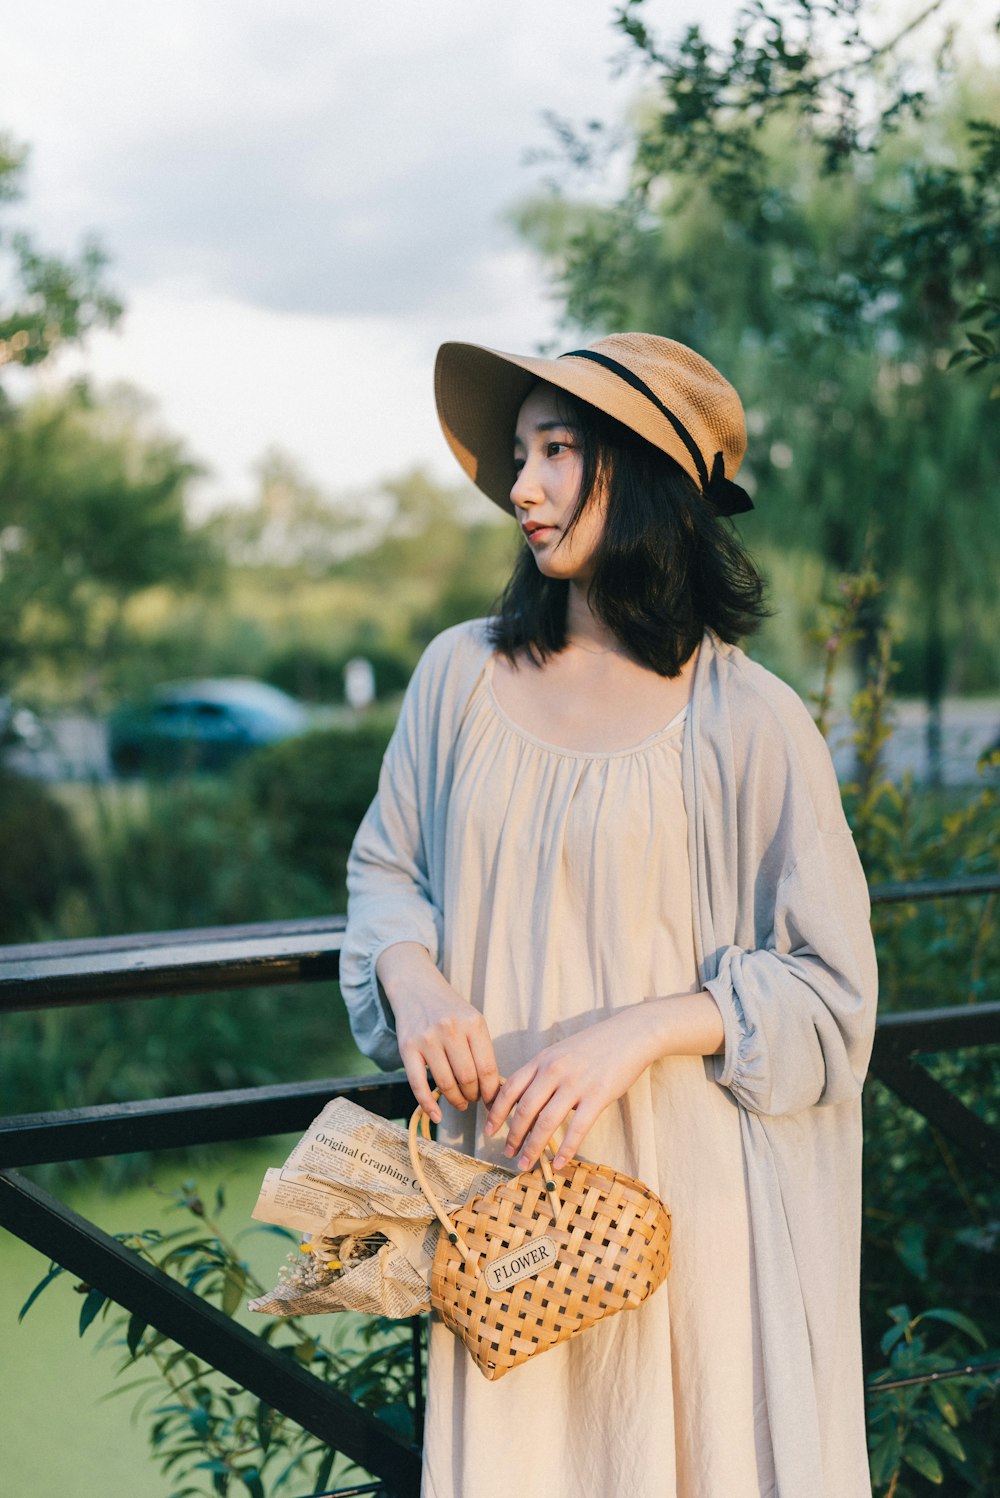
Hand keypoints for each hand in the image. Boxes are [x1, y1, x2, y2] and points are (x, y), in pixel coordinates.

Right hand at [376, 942, 499, 1122]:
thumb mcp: (472, 1021)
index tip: (492, 1101)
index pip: (488, 1068)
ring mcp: (427, 1038)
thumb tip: (494, 1091)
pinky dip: (428, 1105)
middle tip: (473, 1100)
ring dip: (456, 1100)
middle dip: (473, 1096)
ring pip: (446, 1083)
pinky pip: (418, 1084)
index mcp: (473, 1023)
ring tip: (460, 1102)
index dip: (491, 1092)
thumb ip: (482, 1051)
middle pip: (468, 1078)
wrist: (416, 987)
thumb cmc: (450, 1010)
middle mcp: (450, 1029)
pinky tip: (436, 1115)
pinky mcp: (407, 1047)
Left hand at [484, 1005, 664, 1170]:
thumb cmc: (594, 1046)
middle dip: (513, 1135)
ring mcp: (576, 1083)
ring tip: (526, 1163)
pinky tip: (559, 1163)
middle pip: (525, 1109)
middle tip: (507, 1153)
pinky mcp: (597, 1096)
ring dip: (533, 1147)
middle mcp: (554, 1070)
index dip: (496, 1112)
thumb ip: (541, 1072)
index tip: (489, 1130)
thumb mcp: (560, 1052)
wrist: (630, 1034)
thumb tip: (522, 1100)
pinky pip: (576, 1129)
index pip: (510, 1088)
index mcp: (542, 1059)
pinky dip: (565, 1150)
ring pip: (546, 1122)